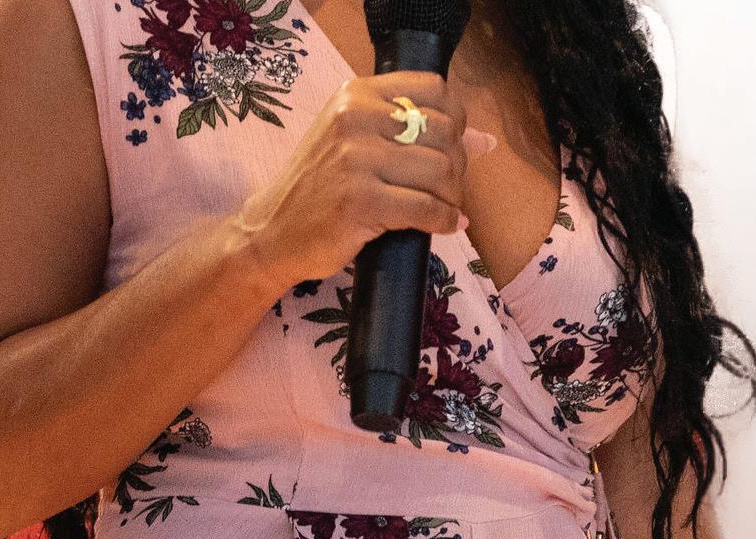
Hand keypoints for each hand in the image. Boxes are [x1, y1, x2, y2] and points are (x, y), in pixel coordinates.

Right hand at [234, 69, 496, 284]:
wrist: (271, 233)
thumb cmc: (317, 190)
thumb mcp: (353, 143)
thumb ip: (410, 133)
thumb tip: (484, 140)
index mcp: (356, 95)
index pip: (435, 90)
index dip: (457, 120)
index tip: (453, 148)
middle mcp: (356, 119)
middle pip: (444, 132)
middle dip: (457, 165)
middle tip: (449, 189)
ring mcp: (356, 161)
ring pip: (440, 171)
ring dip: (452, 196)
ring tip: (445, 209)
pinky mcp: (360, 203)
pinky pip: (425, 209)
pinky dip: (443, 221)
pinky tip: (444, 226)